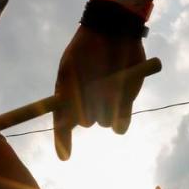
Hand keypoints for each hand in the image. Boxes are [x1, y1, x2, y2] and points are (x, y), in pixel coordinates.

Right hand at [54, 24, 146, 158]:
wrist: (115, 32)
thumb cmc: (88, 49)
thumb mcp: (71, 69)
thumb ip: (68, 95)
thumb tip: (71, 123)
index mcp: (69, 98)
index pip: (62, 126)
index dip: (62, 142)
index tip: (66, 156)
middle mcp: (87, 105)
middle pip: (87, 122)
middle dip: (90, 107)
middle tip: (93, 84)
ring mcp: (107, 106)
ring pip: (106, 122)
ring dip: (108, 105)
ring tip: (110, 79)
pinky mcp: (126, 106)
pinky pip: (121, 125)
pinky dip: (122, 114)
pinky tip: (122, 94)